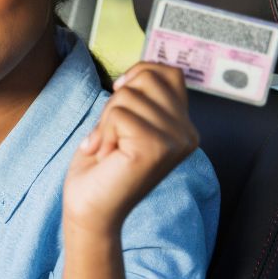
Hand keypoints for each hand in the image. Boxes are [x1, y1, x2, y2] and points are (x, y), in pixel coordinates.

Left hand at [62, 62, 198, 235]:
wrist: (90, 209)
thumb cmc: (101, 166)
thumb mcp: (125, 122)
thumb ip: (141, 98)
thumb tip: (142, 69)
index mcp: (184, 127)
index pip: (170, 73)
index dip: (139, 74)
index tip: (118, 97)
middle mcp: (187, 133)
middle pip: (148, 78)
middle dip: (117, 101)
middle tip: (111, 134)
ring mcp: (175, 141)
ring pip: (129, 96)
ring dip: (106, 122)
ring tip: (109, 149)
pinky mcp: (156, 148)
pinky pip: (119, 114)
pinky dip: (102, 133)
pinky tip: (106, 156)